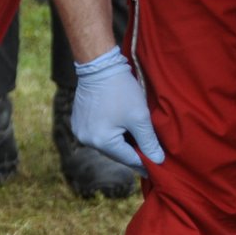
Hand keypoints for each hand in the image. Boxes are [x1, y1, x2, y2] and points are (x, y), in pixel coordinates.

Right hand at [71, 47, 164, 170]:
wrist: (99, 66)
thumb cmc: (121, 90)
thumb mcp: (139, 116)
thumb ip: (149, 141)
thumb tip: (158, 161)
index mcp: (101, 141)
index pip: (127, 158)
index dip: (143, 163)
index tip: (155, 168)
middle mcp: (86, 141)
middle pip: (115, 153)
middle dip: (131, 153)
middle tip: (148, 155)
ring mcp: (79, 132)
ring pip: (106, 144)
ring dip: (120, 143)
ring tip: (135, 141)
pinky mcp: (77, 123)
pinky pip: (97, 134)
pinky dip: (109, 133)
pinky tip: (120, 127)